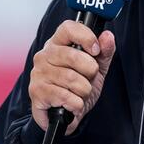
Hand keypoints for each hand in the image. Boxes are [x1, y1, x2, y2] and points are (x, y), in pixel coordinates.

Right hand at [28, 20, 115, 134]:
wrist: (66, 115)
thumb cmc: (79, 86)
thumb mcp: (97, 68)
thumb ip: (104, 51)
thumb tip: (107, 36)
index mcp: (58, 43)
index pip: (68, 28)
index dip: (86, 37)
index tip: (96, 50)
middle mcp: (44, 55)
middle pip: (73, 56)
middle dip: (90, 70)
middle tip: (90, 78)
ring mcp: (38, 73)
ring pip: (71, 78)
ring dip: (84, 90)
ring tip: (81, 93)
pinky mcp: (36, 91)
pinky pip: (65, 96)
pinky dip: (76, 103)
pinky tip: (73, 103)